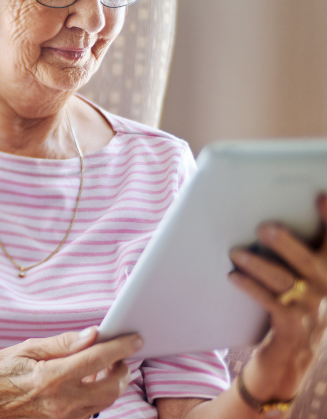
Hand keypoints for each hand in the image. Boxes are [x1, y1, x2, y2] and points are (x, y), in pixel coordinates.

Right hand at [0, 326, 141, 418]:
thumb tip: (92, 334)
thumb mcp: (26, 350)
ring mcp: (64, 418)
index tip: (135, 337)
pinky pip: (90, 411)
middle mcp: (63, 402)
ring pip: (105, 402)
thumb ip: (62, 343)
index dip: (120, 346)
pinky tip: (90, 379)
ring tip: (108, 363)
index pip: (98, 358)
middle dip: (123, 368)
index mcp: (53, 377)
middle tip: (121, 352)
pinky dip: (98, 394)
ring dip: (113, 382)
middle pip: (112, 387)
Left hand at [228, 194, 326, 401]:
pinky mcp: (292, 329)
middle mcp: (325, 288)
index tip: (319, 195)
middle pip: (308, 261)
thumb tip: (261, 217)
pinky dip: (252, 288)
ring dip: (259, 265)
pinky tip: (234, 276)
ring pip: (285, 282)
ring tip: (236, 252)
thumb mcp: (297, 275)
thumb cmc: (289, 303)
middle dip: (286, 243)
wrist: (288, 357)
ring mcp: (311, 310)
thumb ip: (290, 248)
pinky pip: (271, 304)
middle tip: (263, 227)